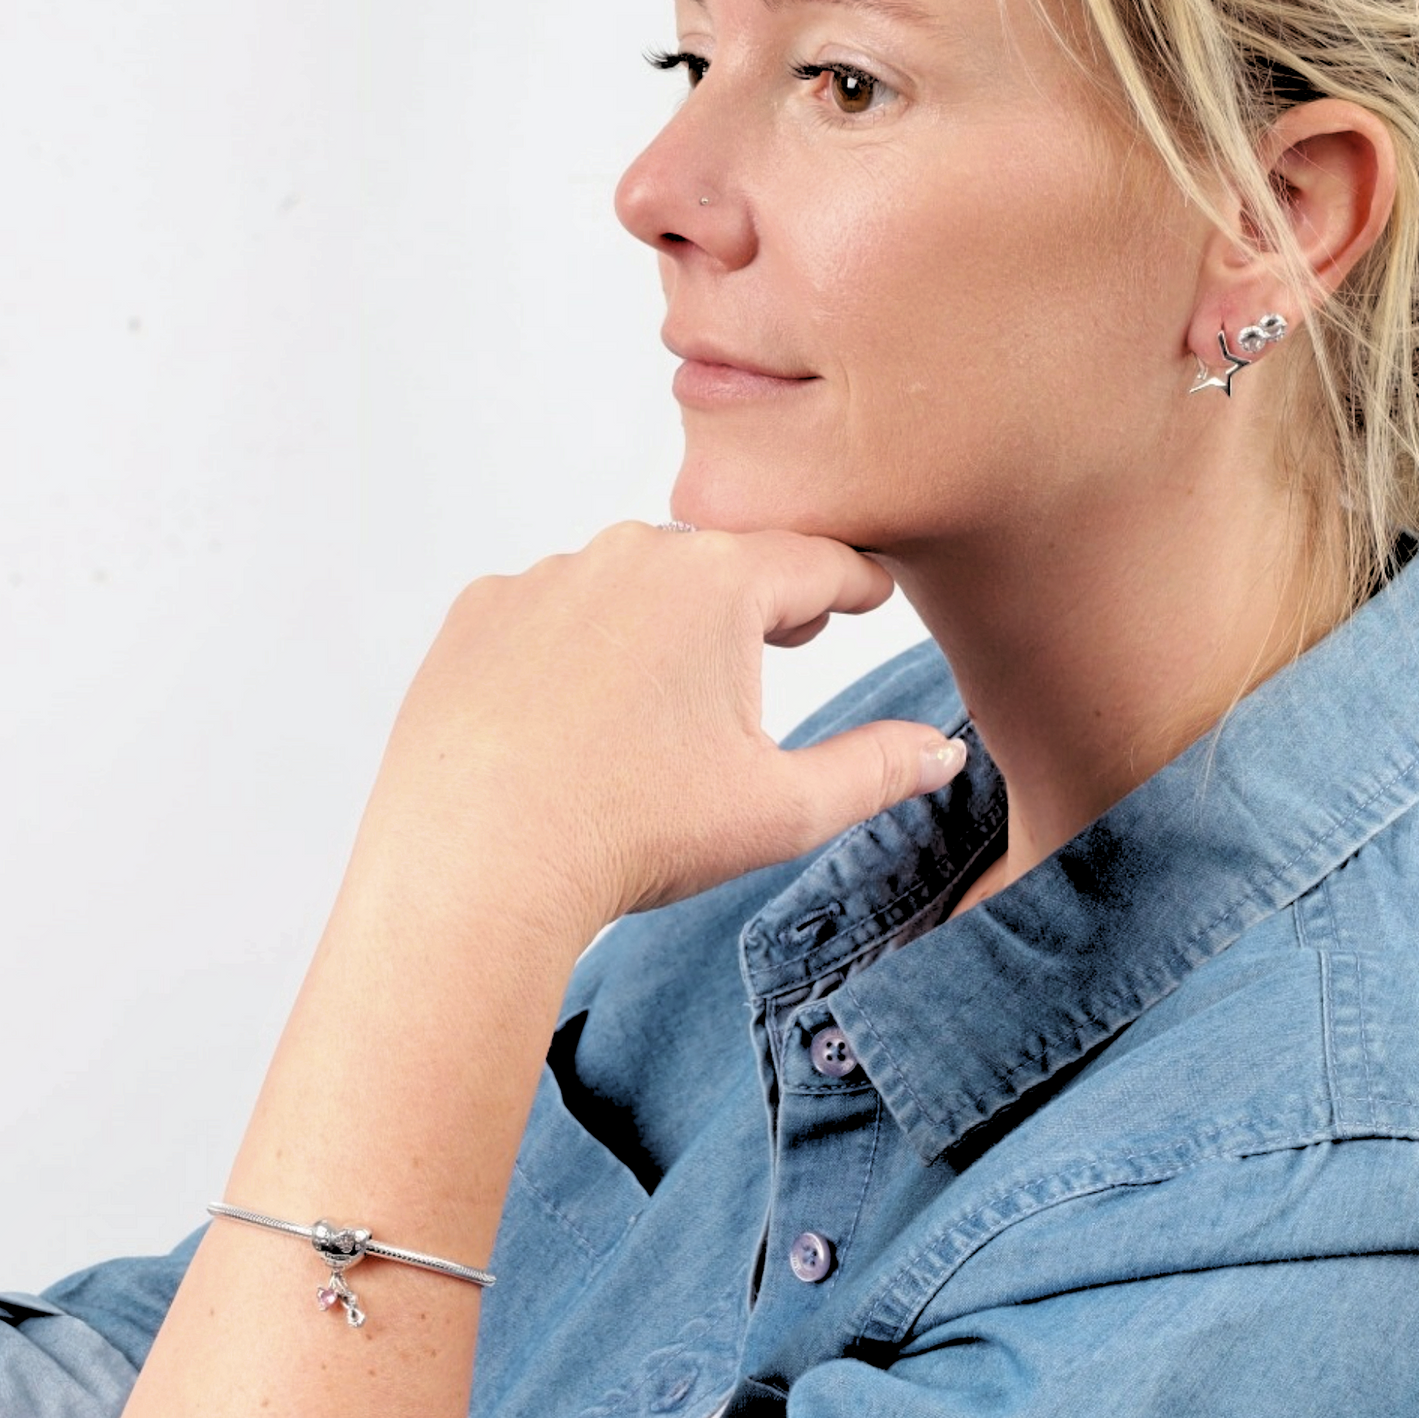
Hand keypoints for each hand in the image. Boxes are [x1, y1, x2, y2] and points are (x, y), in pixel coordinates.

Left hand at [346, 522, 963, 941]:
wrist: (475, 864)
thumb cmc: (634, 834)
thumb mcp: (781, 810)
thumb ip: (877, 770)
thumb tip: (943, 751)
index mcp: (717, 583)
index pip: (815, 562)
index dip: (854, 583)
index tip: (870, 592)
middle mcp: (628, 553)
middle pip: (720, 565)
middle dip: (759, 600)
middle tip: (789, 638)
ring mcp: (543, 577)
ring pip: (629, 586)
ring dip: (660, 624)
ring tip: (669, 698)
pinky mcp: (478, 613)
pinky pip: (550, 612)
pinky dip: (575, 646)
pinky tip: (578, 712)